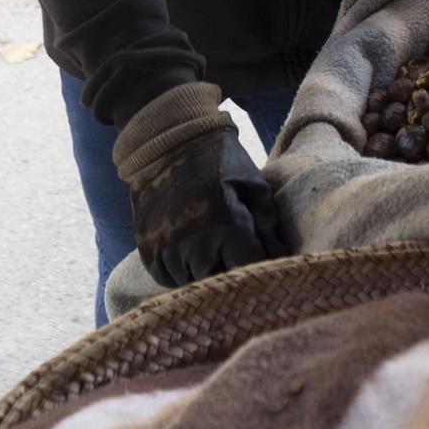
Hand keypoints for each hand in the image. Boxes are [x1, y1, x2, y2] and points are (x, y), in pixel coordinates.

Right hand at [112, 82, 283, 288]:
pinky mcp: (148, 252)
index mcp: (227, 228)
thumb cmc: (220, 162)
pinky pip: (169, 279)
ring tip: (214, 246)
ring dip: (207, 272)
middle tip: (238, 252)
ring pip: (194, 283)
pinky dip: (183, 271)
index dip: (261, 266)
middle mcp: (194, 247)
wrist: (168, 144)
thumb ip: (268, 225)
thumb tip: (280, 256)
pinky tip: (192, 249)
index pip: (250, 268)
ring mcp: (167, 252)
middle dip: (233, 271)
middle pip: (221, 281)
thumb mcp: (254, 186)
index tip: (264, 257)